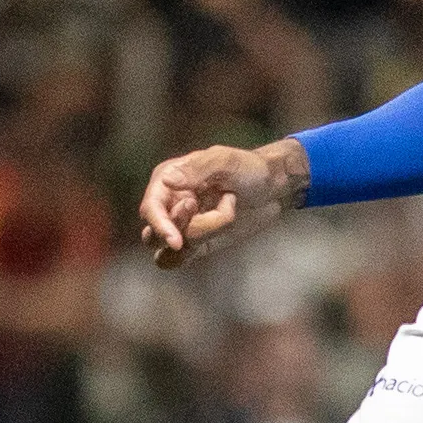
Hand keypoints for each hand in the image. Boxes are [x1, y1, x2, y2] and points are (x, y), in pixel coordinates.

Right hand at [139, 140, 303, 269]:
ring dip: (201, 237)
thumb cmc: (248, 167)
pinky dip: (196, 252)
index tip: (177, 241)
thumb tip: (166, 181)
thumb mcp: (225, 162)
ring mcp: (180, 226)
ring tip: (229, 213)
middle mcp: (168, 204)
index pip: (151, 208)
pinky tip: (224, 226)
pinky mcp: (194, 244)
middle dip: (189, 229)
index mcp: (167, 179)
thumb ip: (196, 169)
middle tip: (227, 205)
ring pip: (170, 251)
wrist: (272, 186)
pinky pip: (179, 260)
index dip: (160, 226)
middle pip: (156, 234)